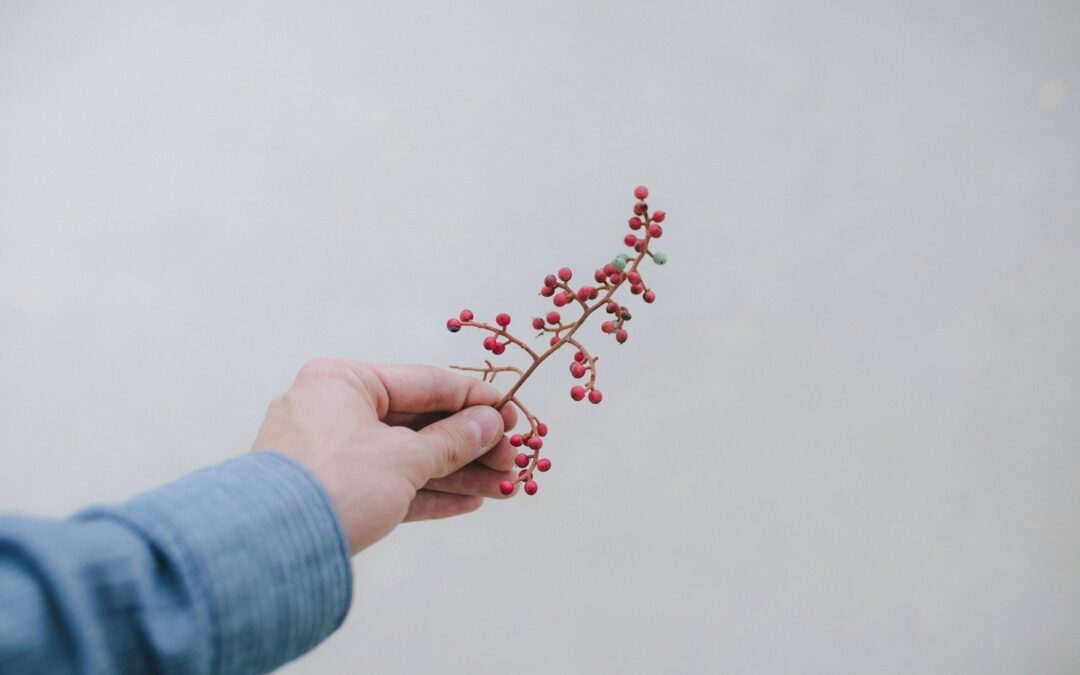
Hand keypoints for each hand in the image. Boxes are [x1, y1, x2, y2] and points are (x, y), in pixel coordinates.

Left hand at [250, 359, 518, 553]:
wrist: (266, 551)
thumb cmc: (335, 485)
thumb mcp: (403, 458)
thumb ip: (452, 440)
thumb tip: (490, 425)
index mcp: (342, 382)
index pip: (423, 382)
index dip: (473, 400)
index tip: (512, 414)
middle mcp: (332, 410)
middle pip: (418, 423)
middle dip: (470, 444)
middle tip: (514, 459)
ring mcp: (329, 453)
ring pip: (407, 457)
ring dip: (457, 472)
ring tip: (504, 486)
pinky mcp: (330, 493)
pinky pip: (389, 485)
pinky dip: (427, 493)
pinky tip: (470, 502)